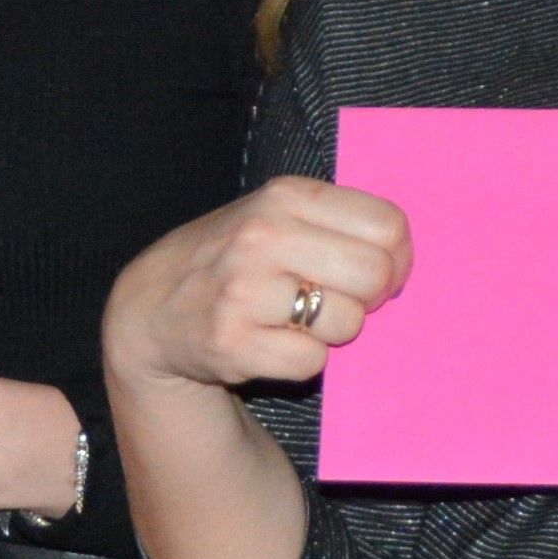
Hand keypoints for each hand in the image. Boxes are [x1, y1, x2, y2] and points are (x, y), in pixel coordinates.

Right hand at [107, 176, 412, 396]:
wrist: (154, 306)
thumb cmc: (235, 259)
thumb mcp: (276, 215)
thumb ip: (337, 224)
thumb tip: (403, 261)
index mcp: (285, 196)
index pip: (387, 225)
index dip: (396, 258)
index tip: (378, 273)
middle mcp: (262, 235)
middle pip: (374, 275)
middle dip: (368, 298)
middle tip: (337, 301)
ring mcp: (244, 290)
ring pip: (347, 322)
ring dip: (333, 331)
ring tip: (296, 320)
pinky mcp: (233, 343)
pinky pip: (311, 363)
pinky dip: (300, 361)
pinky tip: (272, 343)